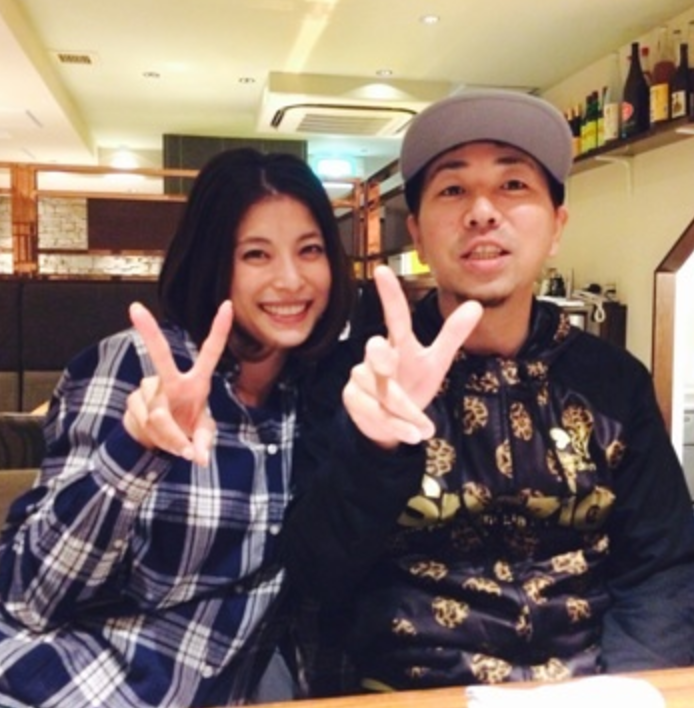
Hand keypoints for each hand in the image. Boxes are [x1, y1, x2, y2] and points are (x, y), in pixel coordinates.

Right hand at [124, 301, 232, 465]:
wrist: (159, 443)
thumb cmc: (188, 431)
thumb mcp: (202, 437)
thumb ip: (203, 445)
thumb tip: (199, 457)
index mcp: (196, 382)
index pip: (210, 352)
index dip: (220, 329)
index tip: (228, 305)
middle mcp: (171, 380)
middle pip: (159, 355)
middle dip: (148, 332)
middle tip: (134, 308)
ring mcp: (149, 389)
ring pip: (157, 414)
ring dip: (168, 436)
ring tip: (173, 440)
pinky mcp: (133, 401)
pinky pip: (144, 422)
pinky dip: (155, 438)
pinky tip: (155, 437)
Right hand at [342, 266, 481, 447]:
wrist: (393, 423)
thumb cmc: (414, 383)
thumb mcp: (436, 362)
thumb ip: (452, 336)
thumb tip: (477, 306)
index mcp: (399, 344)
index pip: (395, 317)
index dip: (389, 295)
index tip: (381, 270)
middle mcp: (376, 357)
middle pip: (375, 349)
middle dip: (383, 359)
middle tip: (392, 368)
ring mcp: (361, 377)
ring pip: (380, 390)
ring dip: (405, 411)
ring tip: (424, 427)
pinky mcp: (353, 398)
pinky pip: (374, 411)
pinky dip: (397, 425)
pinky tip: (412, 434)